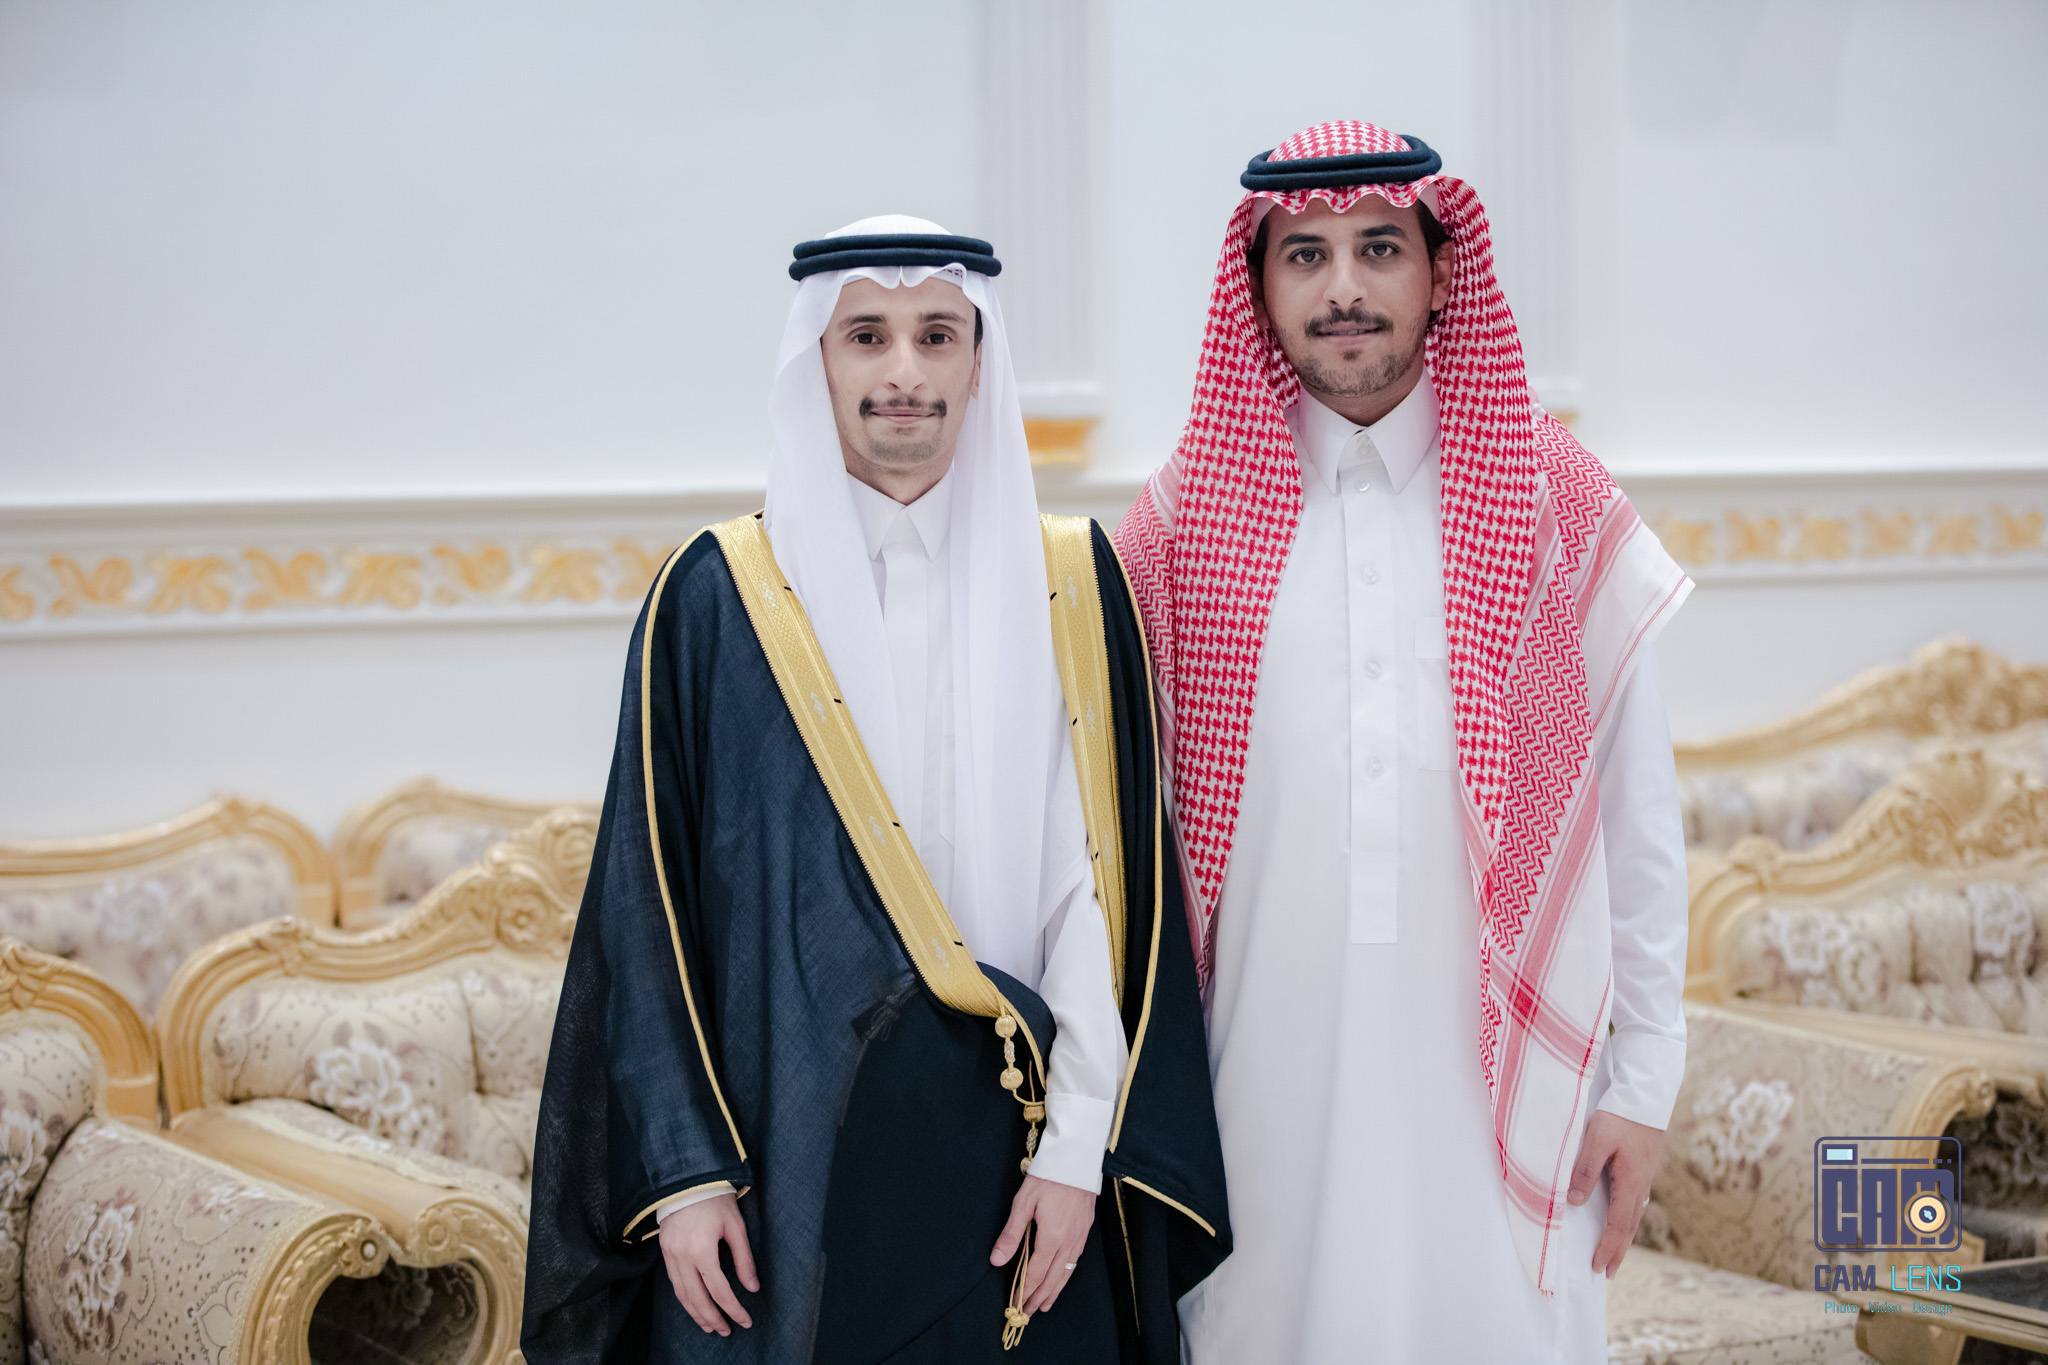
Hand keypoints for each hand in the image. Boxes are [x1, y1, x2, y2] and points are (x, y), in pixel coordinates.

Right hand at [658, 1193, 758, 1335]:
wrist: (687, 1180)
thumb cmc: (716, 1199)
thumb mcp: (736, 1226)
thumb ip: (744, 1259)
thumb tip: (752, 1287)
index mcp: (702, 1249)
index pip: (719, 1290)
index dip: (733, 1309)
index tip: (746, 1320)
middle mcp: (682, 1256)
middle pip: (697, 1299)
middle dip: (713, 1319)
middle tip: (727, 1331)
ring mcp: (670, 1255)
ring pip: (682, 1295)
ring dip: (696, 1314)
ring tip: (710, 1326)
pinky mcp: (664, 1252)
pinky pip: (674, 1283)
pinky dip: (685, 1299)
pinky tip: (695, 1306)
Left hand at [990, 1174, 1095, 1314]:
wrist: (1077, 1160)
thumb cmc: (1048, 1177)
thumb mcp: (1023, 1203)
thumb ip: (1011, 1234)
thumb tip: (997, 1260)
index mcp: (1052, 1238)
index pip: (1035, 1273)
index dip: (1024, 1291)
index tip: (1014, 1304)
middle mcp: (1068, 1242)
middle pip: (1052, 1279)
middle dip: (1038, 1297)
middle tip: (1026, 1313)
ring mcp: (1079, 1238)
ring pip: (1066, 1273)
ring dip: (1053, 1292)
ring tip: (1043, 1305)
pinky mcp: (1085, 1231)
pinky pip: (1075, 1262)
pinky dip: (1065, 1277)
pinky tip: (1060, 1279)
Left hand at [1567, 1110, 1664, 1278]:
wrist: (1645, 1097)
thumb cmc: (1619, 1116)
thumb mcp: (1597, 1140)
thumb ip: (1585, 1170)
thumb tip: (1575, 1202)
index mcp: (1631, 1183)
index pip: (1618, 1225)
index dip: (1608, 1248)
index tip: (1598, 1267)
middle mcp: (1642, 1186)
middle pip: (1629, 1227)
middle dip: (1617, 1251)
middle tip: (1607, 1272)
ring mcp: (1644, 1178)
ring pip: (1633, 1215)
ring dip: (1623, 1237)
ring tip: (1614, 1253)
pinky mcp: (1642, 1169)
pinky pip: (1634, 1202)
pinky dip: (1626, 1219)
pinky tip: (1622, 1219)